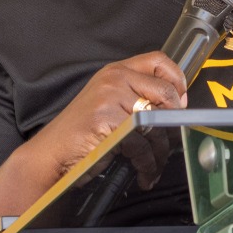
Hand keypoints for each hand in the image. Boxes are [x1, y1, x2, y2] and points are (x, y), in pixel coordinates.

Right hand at [29, 51, 187, 182]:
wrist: (51, 153)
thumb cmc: (82, 133)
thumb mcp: (109, 103)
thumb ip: (137, 96)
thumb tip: (177, 105)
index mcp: (116, 71)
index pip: (158, 60)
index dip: (177, 80)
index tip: (181, 102)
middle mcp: (114, 79)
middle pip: (166, 92)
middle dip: (173, 123)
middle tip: (171, 141)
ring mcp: (109, 98)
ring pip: (156, 122)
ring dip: (161, 150)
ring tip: (155, 164)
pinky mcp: (106, 121)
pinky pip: (141, 143)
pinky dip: (147, 163)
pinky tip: (144, 172)